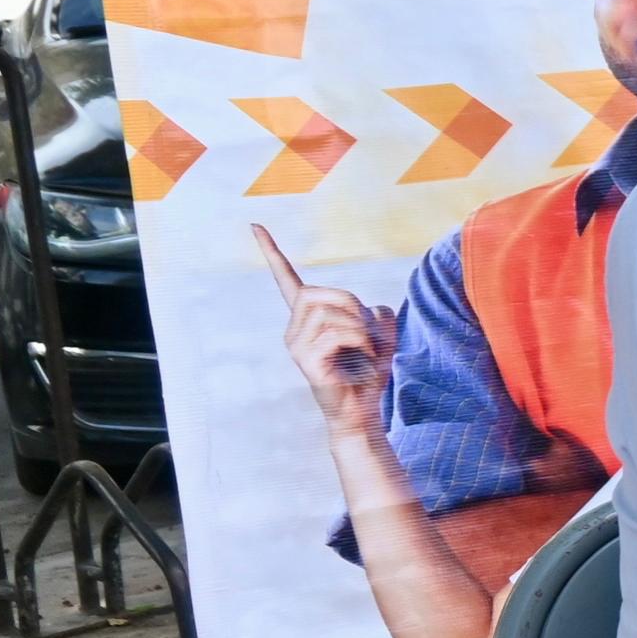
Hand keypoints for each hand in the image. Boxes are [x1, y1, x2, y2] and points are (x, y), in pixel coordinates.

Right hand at [254, 224, 392, 439]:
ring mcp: (296, 345)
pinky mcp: (305, 361)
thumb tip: (377, 309)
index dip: (272, 252)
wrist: (363, 411)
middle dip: (351, 305)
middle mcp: (294, 329)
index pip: (286, 279)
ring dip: (360, 327)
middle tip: (367, 332)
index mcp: (307, 318)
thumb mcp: (381, 337)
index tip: (255, 225)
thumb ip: (380, 317)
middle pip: (320, 293)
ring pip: (330, 312)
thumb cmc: (368, 374)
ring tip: (365, 349)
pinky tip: (362, 358)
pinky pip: (335, 334)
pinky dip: (359, 342)